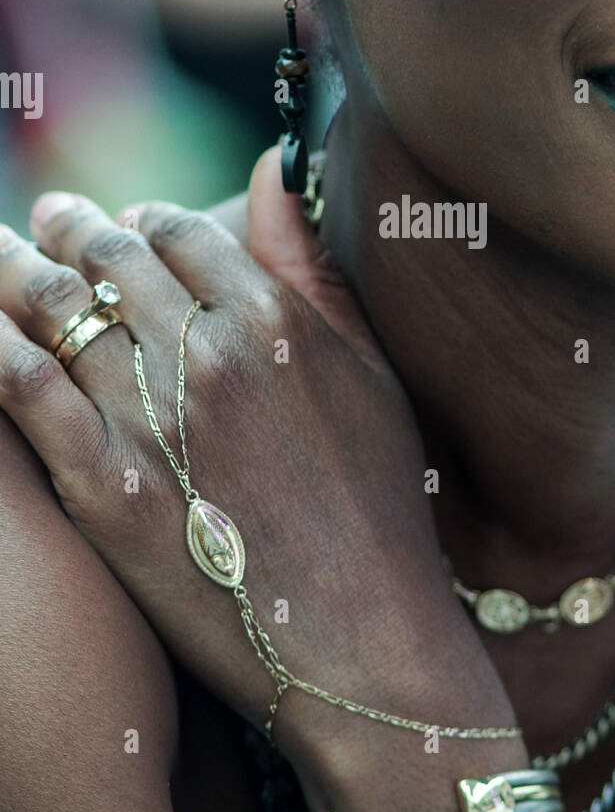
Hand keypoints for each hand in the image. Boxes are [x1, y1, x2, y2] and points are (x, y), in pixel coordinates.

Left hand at [0, 168, 522, 811]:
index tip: (126, 222)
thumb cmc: (379, 507)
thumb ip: (312, 268)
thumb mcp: (371, 373)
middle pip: (110, 259)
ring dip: (16, 269)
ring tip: (0, 255)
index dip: (142, 218)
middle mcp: (206, 352)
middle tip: (50, 217)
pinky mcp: (103, 485)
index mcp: (273, 319)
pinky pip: (24, 389)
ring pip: (57, 309)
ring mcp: (150, 417)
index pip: (178, 231)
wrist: (361, 638)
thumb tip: (268, 172)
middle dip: (71, 227)